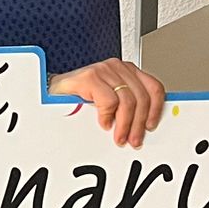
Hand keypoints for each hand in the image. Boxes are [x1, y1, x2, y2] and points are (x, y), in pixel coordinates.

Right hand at [48, 57, 165, 148]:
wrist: (53, 91)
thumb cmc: (80, 96)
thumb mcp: (110, 100)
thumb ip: (127, 106)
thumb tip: (143, 126)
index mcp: (127, 71)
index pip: (154, 87)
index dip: (156, 109)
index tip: (151, 126)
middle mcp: (118, 67)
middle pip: (142, 97)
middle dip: (138, 124)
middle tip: (133, 139)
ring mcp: (104, 70)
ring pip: (128, 101)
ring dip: (125, 125)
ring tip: (119, 137)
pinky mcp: (90, 77)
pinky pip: (109, 101)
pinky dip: (107, 116)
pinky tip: (103, 122)